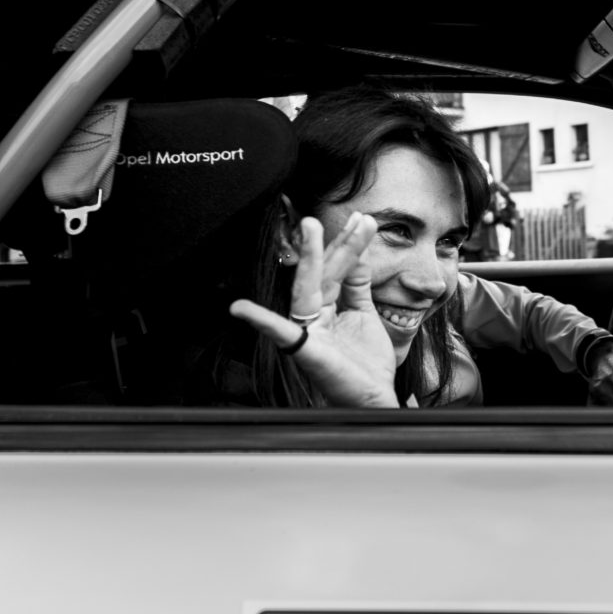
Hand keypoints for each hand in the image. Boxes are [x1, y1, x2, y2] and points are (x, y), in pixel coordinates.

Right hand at [229, 214, 399, 407]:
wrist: (372, 399)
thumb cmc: (365, 364)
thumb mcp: (365, 314)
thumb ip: (357, 286)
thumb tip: (358, 253)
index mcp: (328, 307)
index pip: (338, 269)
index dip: (350, 244)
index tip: (364, 220)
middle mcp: (314, 316)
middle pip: (324, 273)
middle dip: (330, 243)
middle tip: (338, 214)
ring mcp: (308, 332)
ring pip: (307, 289)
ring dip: (310, 258)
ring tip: (308, 228)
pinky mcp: (306, 352)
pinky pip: (281, 334)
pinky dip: (260, 322)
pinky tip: (240, 309)